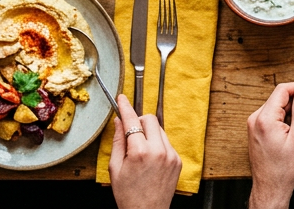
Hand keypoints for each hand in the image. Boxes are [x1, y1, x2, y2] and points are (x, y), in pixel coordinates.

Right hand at [110, 94, 182, 208]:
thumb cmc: (128, 194)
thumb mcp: (115, 168)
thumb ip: (117, 141)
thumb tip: (119, 121)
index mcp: (140, 152)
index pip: (133, 121)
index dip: (126, 107)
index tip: (122, 98)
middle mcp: (158, 150)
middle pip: (150, 119)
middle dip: (139, 121)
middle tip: (131, 132)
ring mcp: (171, 155)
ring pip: (160, 130)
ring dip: (149, 133)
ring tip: (140, 150)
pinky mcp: (178, 160)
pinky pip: (167, 142)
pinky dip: (157, 144)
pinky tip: (150, 159)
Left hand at [247, 82, 293, 208]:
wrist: (271, 189)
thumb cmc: (284, 168)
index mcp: (264, 118)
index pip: (282, 90)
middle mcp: (256, 119)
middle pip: (282, 101)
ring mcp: (255, 126)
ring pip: (281, 112)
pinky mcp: (257, 133)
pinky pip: (276, 122)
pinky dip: (290, 127)